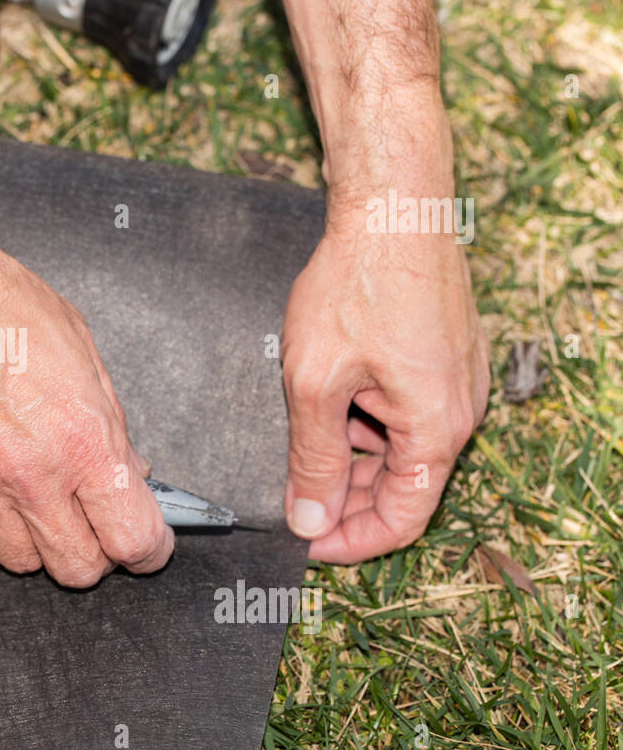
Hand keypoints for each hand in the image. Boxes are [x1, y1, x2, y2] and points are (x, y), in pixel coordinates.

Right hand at [0, 231, 173, 586]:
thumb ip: (107, 419)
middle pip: (78, 569)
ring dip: (36, 541)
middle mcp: (29, 475)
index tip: (147, 543)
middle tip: (92, 522)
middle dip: (95, 552)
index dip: (149, 549)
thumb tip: (124, 467)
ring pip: (19, 561)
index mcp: (80, 439)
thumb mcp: (78, 347)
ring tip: (35, 499)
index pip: (132, 537)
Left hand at [280, 203, 489, 562]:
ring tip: (300, 440)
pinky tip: (327, 398)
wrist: (393, 207)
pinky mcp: (441, 358)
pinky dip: (363, 419)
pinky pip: (403, 410)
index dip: (352, 541)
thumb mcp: (317, 383)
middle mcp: (458, 412)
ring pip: (398, 446)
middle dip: (345, 498)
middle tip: (292, 499)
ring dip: (350, 455)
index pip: (403, 519)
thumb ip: (314, 459)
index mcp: (437, 429)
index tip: (307, 542)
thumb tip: (309, 518)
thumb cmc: (358, 285)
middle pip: (401, 486)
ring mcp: (455, 383)